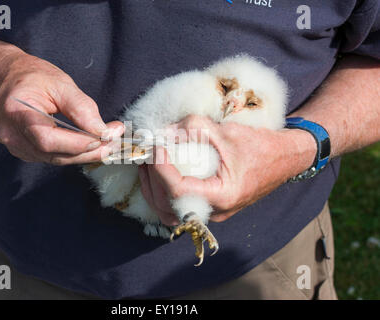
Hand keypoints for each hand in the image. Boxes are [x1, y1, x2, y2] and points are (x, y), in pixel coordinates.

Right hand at [0, 53, 123, 163]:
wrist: (4, 79)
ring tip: (109, 142)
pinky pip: (54, 157)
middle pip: (55, 155)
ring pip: (58, 160)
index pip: (48, 139)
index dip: (79, 143)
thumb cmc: (32, 77)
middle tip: (116, 141)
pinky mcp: (25, 152)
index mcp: (17, 113)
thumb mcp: (60, 83)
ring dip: (86, 154)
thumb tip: (105, 132)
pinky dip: (75, 153)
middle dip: (90, 151)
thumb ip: (82, 108)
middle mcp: (13, 136)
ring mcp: (17, 147)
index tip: (107, 136)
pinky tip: (91, 144)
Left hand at [138, 115, 315, 224]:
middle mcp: (216, 210)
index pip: (179, 191)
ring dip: (153, 190)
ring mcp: (212, 211)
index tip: (156, 147)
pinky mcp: (209, 206)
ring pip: (170, 213)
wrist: (284, 158)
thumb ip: (194, 128)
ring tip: (148, 165)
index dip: (161, 169)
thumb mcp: (228, 132)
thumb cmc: (261, 146)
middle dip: (151, 182)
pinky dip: (163, 193)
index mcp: (223, 196)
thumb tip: (163, 130)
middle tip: (145, 156)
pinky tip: (159, 173)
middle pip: (168, 208)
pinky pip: (178, 207)